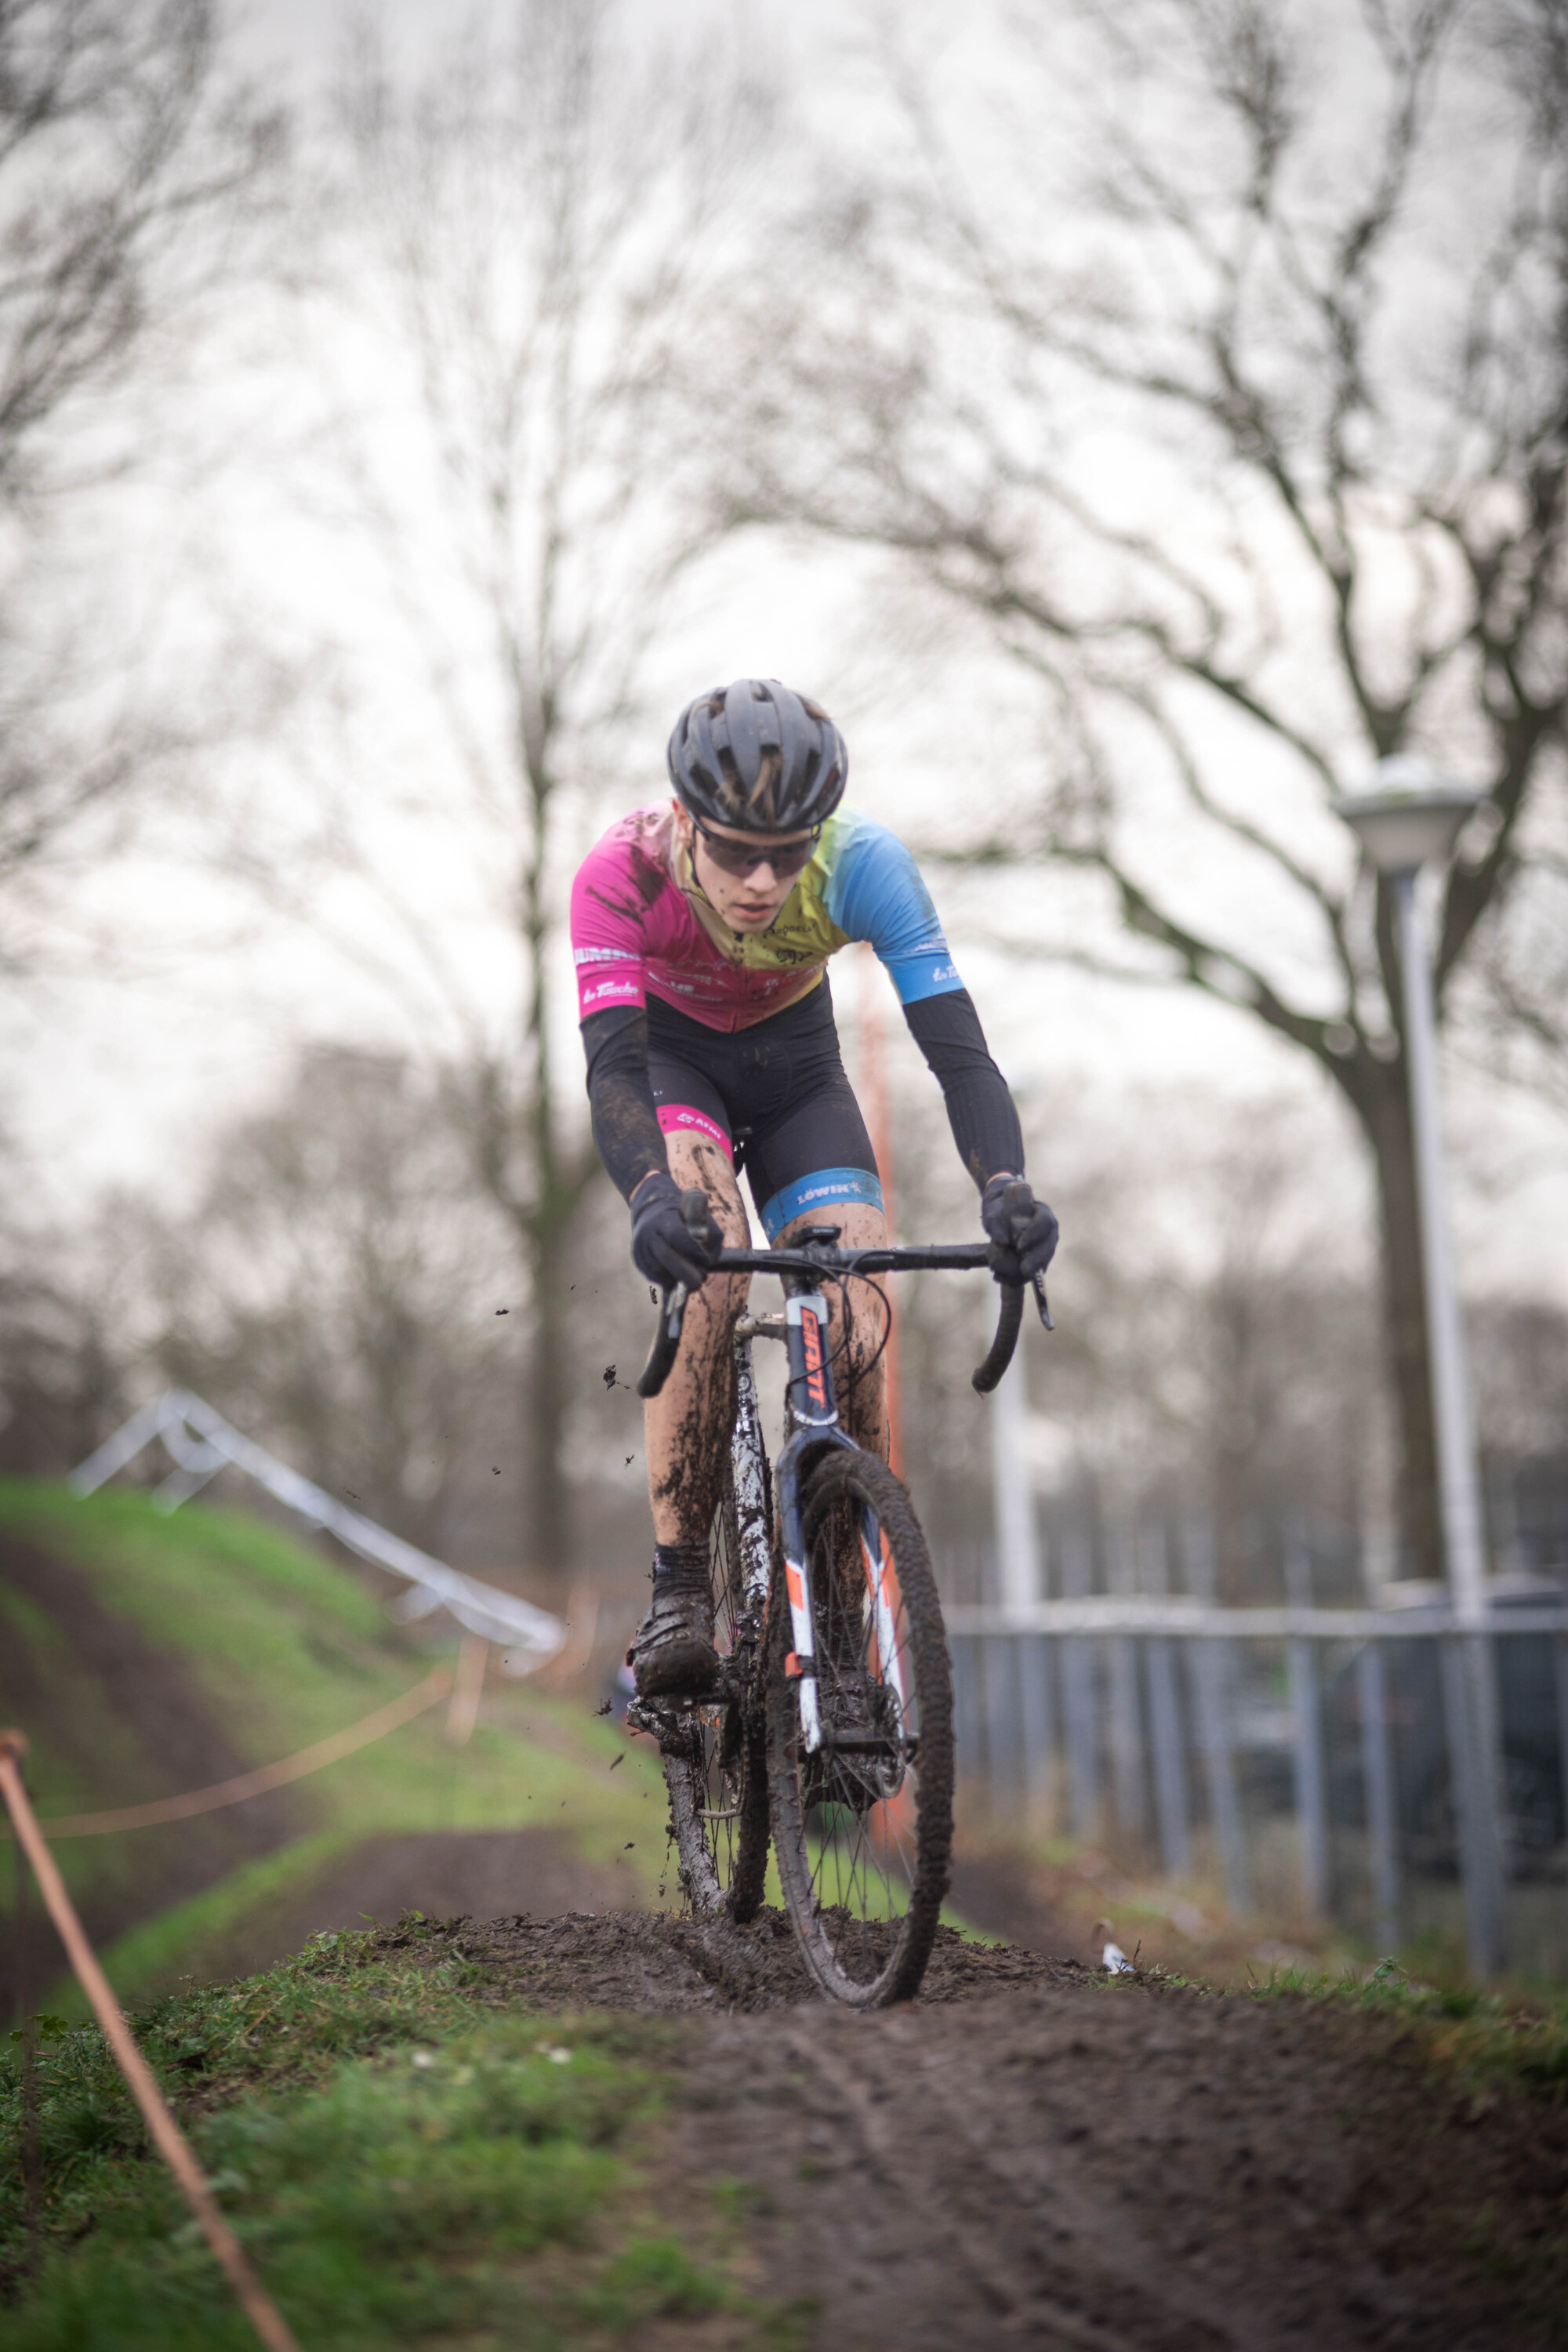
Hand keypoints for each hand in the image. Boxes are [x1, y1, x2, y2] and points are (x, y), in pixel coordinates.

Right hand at [630, 1172, 722, 1287]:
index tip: (706, 1260)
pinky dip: (669, 1281)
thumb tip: (710, 1259)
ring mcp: (640, 1247)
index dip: (693, 1251)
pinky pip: (653, 1277)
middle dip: (685, 1273)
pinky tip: (679, 1280)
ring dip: (677, 1280)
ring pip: (658, 1271)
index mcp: (663, 1218)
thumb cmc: (682, 1216)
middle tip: (700, 1280)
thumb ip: (709, 1232)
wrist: (651, 1212)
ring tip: (693, 1282)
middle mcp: (647, 1232)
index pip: (676, 1236)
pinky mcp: (638, 1260)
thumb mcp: (698, 1216)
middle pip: (664, 1256)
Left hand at [981, 1174, 1058, 1282]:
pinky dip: (1018, 1277)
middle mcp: (1048, 1230)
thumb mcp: (993, 1212)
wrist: (1001, 1215)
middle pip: (1049, 1245)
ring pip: (1044, 1260)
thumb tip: (1002, 1242)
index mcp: (1042, 1212)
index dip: (1034, 1236)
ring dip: (1028, 1272)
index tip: (1020, 1247)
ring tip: (1006, 1277)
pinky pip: (1033, 1270)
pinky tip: (1001, 1278)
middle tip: (1024, 1270)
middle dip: (1037, 1260)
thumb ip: (996, 1223)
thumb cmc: (999, 1210)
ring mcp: (1045, 1245)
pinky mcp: (1037, 1258)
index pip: (1044, 1223)